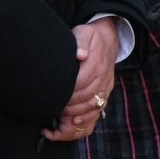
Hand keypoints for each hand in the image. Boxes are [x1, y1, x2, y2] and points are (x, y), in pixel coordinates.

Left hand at [42, 22, 117, 141]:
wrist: (109, 40)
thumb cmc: (91, 37)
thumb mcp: (85, 33)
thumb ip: (81, 42)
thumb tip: (80, 54)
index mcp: (96, 64)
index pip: (82, 81)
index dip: (68, 90)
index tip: (53, 95)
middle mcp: (103, 79)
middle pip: (86, 97)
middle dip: (68, 105)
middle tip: (50, 108)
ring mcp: (105, 89)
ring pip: (92, 108)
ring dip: (75, 116)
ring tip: (57, 119)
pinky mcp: (104, 95)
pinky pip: (97, 112)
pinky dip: (85, 122)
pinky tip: (72, 125)